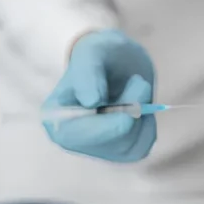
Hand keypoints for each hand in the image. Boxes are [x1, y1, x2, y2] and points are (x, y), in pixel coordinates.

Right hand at [43, 30, 156, 161]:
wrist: (116, 61)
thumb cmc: (100, 54)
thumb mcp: (91, 52)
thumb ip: (87, 73)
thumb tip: (91, 102)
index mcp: (55, 120)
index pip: (83, 136)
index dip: (115, 118)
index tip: (138, 84)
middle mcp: (72, 141)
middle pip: (113, 143)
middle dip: (133, 110)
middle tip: (138, 82)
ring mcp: (96, 149)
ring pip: (131, 147)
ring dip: (142, 115)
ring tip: (134, 89)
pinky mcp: (118, 152)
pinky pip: (142, 145)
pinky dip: (147, 123)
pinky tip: (137, 105)